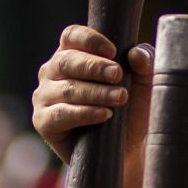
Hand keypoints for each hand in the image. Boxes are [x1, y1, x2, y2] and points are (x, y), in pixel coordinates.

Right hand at [31, 26, 151, 166]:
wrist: (126, 151)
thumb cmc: (131, 111)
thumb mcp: (144, 84)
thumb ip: (144, 64)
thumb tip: (136, 53)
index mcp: (72, 54)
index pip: (71, 36)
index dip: (90, 40)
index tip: (113, 51)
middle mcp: (53, 72)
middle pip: (66, 60)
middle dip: (94, 67)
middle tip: (118, 75)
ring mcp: (45, 97)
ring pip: (67, 89)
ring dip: (95, 92)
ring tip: (120, 98)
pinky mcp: (43, 122)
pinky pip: (60, 114)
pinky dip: (84, 113)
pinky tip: (104, 114)